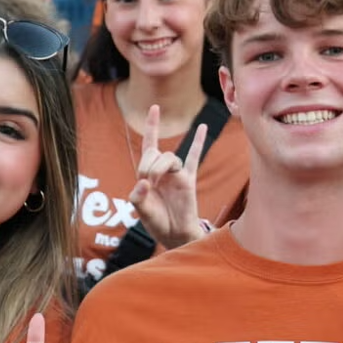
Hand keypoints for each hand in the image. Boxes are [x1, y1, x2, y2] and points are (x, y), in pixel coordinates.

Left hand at [129, 104, 209, 248]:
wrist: (175, 234)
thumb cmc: (157, 223)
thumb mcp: (141, 212)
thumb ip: (138, 198)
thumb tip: (142, 182)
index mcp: (147, 174)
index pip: (148, 146)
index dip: (152, 127)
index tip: (156, 108)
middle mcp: (162, 171)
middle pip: (155, 152)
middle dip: (147, 163)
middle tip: (147, 182)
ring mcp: (176, 174)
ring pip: (169, 157)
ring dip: (160, 166)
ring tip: (156, 182)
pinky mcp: (189, 180)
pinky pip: (194, 158)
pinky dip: (198, 142)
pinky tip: (203, 127)